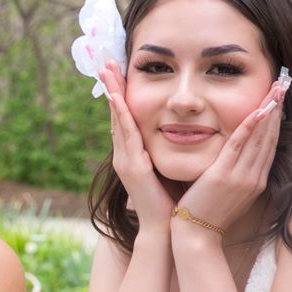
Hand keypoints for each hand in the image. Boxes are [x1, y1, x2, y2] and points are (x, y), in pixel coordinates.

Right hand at [98, 62, 175, 237]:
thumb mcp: (170, 169)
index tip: (119, 73)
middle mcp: (126, 154)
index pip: (127, 118)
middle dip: (111, 87)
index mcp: (135, 155)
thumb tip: (186, 134)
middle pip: (117, 113)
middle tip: (105, 62)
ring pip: (118, 119)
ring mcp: (126, 160)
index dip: (121, 95)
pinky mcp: (132, 166)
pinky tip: (117, 98)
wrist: (167, 230)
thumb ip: (171, 152)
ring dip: (111, 93)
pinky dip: (121, 114)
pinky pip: (126, 134)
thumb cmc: (173, 202)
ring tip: (106, 71)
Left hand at [170, 72, 288, 236]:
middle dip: (277, 108)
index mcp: (256, 181)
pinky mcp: (224, 176)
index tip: (280, 98)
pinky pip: (238, 146)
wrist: (196, 236)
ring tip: (276, 88)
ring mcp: (241, 177)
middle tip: (284, 83)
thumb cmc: (207, 213)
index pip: (270, 144)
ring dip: (268, 110)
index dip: (276, 119)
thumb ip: (236, 173)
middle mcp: (254, 178)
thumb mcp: (229, 192)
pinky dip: (249, 127)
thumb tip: (238, 157)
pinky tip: (256, 110)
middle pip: (270, 136)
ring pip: (259, 138)